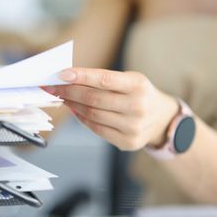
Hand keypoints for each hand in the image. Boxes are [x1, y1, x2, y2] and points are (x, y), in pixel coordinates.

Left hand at [43, 68, 178, 150]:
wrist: (163, 119)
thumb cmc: (139, 94)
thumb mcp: (130, 80)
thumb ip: (103, 80)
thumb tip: (68, 79)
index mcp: (138, 84)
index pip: (104, 79)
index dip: (80, 76)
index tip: (61, 74)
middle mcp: (138, 106)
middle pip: (93, 98)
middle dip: (69, 91)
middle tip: (53, 86)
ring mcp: (133, 126)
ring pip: (92, 114)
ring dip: (72, 105)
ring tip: (62, 97)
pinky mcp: (128, 142)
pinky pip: (96, 129)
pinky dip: (81, 119)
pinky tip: (74, 110)